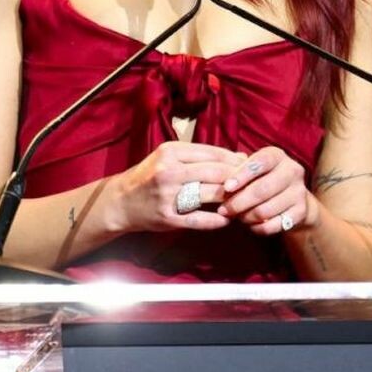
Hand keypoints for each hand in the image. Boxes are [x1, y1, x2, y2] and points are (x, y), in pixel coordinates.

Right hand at [105, 141, 245, 233]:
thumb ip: (197, 156)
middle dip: (237, 178)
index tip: (250, 166)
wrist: (120, 202)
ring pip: (209, 194)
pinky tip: (227, 219)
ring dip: (231, 199)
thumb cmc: (149, 176)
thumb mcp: (168, 157)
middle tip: (252, 184)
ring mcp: (167, 195)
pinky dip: (217, 220)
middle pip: (215, 172)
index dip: (235, 160)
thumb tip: (236, 157)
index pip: (212, 153)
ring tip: (243, 201)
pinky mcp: (167, 217)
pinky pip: (199, 219)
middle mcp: (168, 171)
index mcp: (170, 152)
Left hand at [220, 146, 319, 235]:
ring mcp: (299, 192)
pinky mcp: (301, 212)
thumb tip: (218, 180)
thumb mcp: (251, 170)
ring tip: (237, 217)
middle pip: (262, 189)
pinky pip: (274, 225)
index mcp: (277, 156)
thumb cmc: (262, 179)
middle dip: (239, 202)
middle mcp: (292, 171)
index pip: (260, 162)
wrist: (292, 198)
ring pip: (266, 210)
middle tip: (224, 209)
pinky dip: (258, 228)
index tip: (226, 188)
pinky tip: (251, 225)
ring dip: (247, 217)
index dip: (242, 175)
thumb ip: (236, 171)